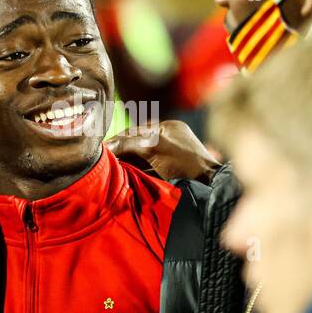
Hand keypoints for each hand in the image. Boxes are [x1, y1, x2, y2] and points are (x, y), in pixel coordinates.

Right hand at [106, 119, 221, 182]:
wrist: (207, 185)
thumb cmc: (184, 162)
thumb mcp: (154, 148)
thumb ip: (130, 143)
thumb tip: (108, 144)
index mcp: (168, 127)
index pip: (136, 130)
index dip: (119, 138)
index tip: (103, 146)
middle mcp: (169, 139)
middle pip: (138, 143)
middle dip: (122, 150)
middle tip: (105, 157)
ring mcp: (171, 155)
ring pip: (143, 156)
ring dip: (128, 161)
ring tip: (112, 167)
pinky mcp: (171, 171)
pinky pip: (149, 168)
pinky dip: (137, 170)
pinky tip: (126, 174)